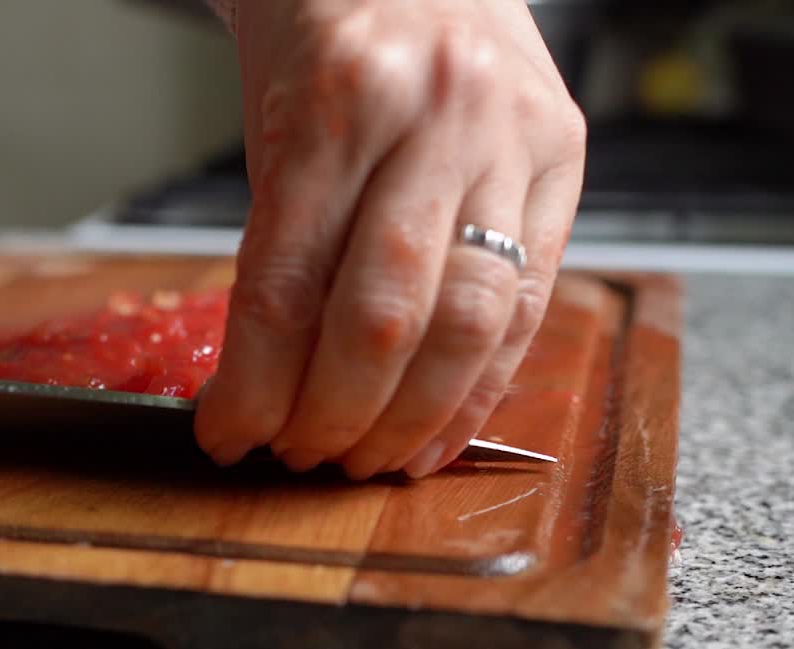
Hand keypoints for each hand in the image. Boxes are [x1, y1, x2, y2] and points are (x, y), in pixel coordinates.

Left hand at [195, 0, 585, 478]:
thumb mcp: (272, 121)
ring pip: (471, 322)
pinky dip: (481, 384)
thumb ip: (283, 239)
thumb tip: (269, 382)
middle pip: (384, 317)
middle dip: (333, 415)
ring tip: (365, 460)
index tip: (227, 436)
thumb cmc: (324, 30)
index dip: (254, 385)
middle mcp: (438, 116)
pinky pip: (531, 300)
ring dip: (411, 419)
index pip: (287, 283)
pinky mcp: (566, 155)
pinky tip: (438, 431)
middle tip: (298, 457)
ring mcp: (514, 136)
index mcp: (340, 98)